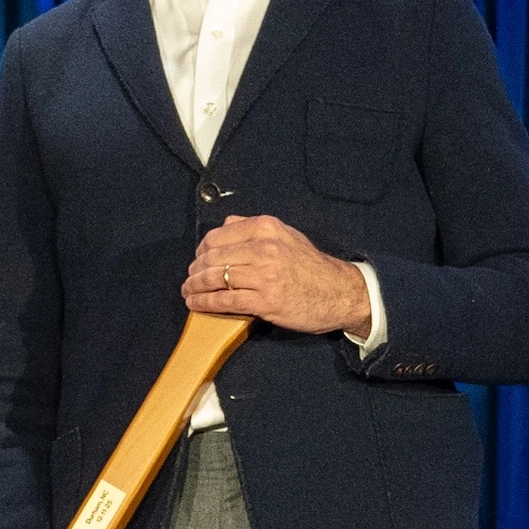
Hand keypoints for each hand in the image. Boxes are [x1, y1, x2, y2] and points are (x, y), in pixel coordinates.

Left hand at [184, 213, 369, 335]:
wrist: (340, 292)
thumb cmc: (311, 267)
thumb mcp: (287, 235)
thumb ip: (255, 228)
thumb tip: (226, 225)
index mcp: (267, 228)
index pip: (218, 236)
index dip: (201, 250)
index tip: (197, 260)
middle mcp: (265, 248)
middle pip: (213, 257)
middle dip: (195, 270)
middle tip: (190, 278)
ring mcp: (264, 275)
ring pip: (216, 278)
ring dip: (195, 286)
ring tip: (188, 291)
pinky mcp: (265, 300)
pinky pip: (224, 300)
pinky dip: (204, 302)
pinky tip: (196, 303)